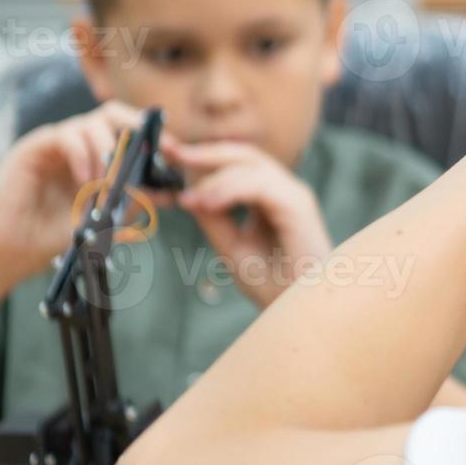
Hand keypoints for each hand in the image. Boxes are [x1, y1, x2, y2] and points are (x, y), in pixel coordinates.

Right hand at [0, 101, 156, 293]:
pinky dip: (83, 155)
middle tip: (152, 153)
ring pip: (92, 123)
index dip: (155, 137)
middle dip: (137, 127)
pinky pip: (66, 135)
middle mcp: (79, 144)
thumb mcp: (104, 219)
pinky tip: (86, 180)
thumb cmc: (54, 234)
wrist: (12, 251)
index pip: (130, 130)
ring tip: (108, 184)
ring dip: (108, 152)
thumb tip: (170, 194)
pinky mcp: (35, 147)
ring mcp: (57, 143)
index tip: (175, 153)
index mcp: (98, 156)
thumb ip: (132, 203)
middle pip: (113, 113)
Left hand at [170, 142, 331, 309]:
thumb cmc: (274, 285)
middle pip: (243, 154)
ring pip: (249, 165)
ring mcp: (293, 195)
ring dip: (212, 177)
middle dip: (203, 152)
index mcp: (270, 198)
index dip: (200, 159)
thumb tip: (187, 194)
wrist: (300, 312)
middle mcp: (283, 190)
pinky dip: (230, 190)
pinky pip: (260, 185)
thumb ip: (214, 219)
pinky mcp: (298, 206)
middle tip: (169, 153)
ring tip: (187, 200)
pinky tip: (208, 204)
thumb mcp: (232, 247)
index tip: (165, 156)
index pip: (235, 166)